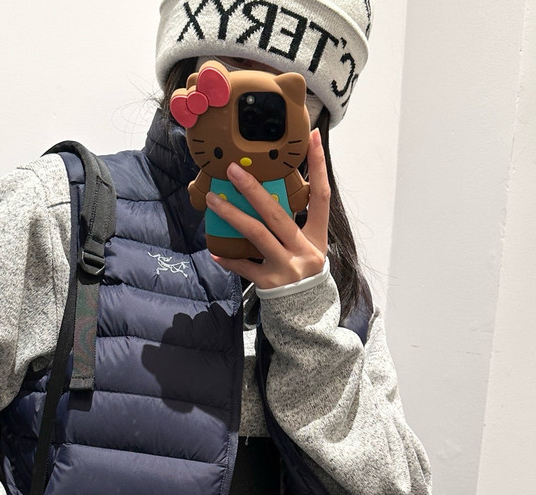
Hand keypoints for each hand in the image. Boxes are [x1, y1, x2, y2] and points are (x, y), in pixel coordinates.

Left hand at [205, 129, 328, 288]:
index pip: (321, 197)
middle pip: (278, 214)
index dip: (319, 167)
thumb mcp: (309, 247)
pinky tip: (215, 251)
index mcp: (318, 238)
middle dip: (254, 190)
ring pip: (258, 235)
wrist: (308, 315)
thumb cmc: (303, 272)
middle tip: (233, 170)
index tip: (314, 138)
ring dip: (233, 215)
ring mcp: (287, 268)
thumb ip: (299, 223)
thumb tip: (272, 191)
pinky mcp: (270, 284)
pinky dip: (230, 259)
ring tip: (214, 200)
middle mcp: (304, 251)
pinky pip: (245, 267)